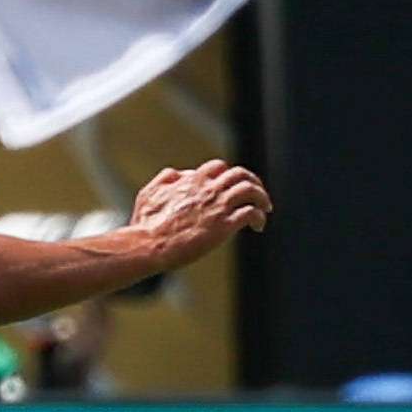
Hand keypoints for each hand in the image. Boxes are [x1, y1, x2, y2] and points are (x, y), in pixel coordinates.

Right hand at [124, 159, 273, 260]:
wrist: (150, 245)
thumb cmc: (146, 224)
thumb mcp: (149, 193)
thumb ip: (165, 179)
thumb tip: (179, 173)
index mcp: (192, 180)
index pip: (219, 167)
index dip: (228, 175)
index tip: (231, 187)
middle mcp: (208, 189)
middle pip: (240, 174)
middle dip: (252, 181)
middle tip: (258, 194)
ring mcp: (218, 206)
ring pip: (251, 190)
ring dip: (262, 197)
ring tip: (265, 208)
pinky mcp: (224, 226)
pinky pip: (251, 213)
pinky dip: (259, 217)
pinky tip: (258, 226)